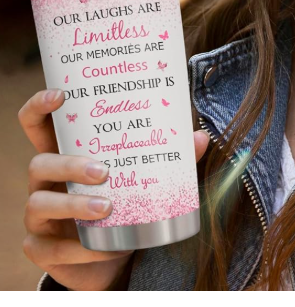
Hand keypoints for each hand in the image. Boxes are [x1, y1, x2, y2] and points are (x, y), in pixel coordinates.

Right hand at [18, 88, 209, 290]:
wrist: (113, 255)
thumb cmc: (125, 201)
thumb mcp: (145, 176)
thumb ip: (170, 156)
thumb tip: (199, 137)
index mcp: (67, 151)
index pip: (38, 124)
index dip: (40, 106)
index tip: (60, 96)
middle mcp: (47, 179)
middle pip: (39, 161)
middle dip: (69, 163)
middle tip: (104, 170)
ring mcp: (39, 214)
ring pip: (40, 202)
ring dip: (74, 204)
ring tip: (108, 207)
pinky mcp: (41, 247)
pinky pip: (51, 248)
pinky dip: (80, 248)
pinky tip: (106, 248)